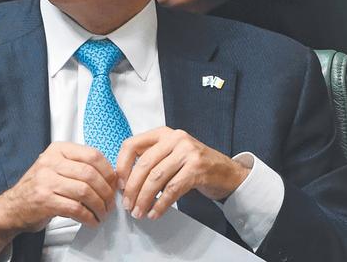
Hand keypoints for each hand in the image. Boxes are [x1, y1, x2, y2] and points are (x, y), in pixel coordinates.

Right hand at [0, 142, 116, 256]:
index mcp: (58, 150)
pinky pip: (75, 208)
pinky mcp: (45, 201)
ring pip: (85, 191)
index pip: (92, 155)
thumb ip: (79, 166)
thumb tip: (111, 176)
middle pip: (91, 174)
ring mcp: (46, 181)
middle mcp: (51, 162)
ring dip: (99, 206)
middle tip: (110, 203)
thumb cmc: (40, 187)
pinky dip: (88, 217)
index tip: (114, 184)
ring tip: (102, 213)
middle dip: (106, 192)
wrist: (13, 207)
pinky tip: (92, 221)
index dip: (108, 171)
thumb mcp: (57, 167)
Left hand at [115, 127, 249, 219]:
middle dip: (132, 188)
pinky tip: (155, 213)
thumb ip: (150, 160)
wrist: (227, 172)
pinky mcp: (197, 168)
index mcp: (163, 133)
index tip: (120, 185)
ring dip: (144, 199)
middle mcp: (175, 138)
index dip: (122, 166)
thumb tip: (124, 182)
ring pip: (156, 178)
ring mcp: (187, 152)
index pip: (132, 145)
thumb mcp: (170, 154)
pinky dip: (161, 204)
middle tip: (128, 206)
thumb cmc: (193, 165)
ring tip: (139, 212)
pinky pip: (172, 189)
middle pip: (144, 164)